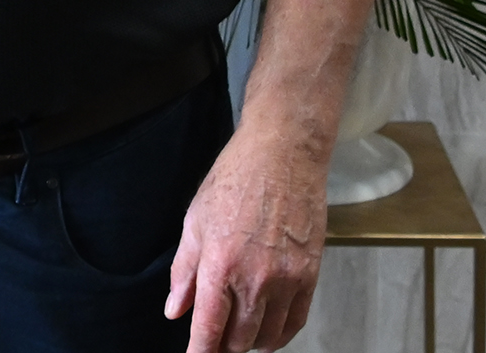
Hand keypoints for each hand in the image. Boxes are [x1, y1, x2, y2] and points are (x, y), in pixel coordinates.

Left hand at [163, 118, 328, 350]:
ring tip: (240, 337)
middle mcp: (255, 279)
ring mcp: (287, 279)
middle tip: (215, 339)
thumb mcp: (196, 220)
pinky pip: (296, 321)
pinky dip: (281, 335)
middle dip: (223, 345)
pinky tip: (269, 333)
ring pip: (268, 336)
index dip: (200, 352)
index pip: (208, 329)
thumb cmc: (235, 179)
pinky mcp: (310, 274)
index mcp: (220, 265)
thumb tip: (175, 311)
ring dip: (251, 343)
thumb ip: (184, 271)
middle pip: (238, 339)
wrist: (284, 153)